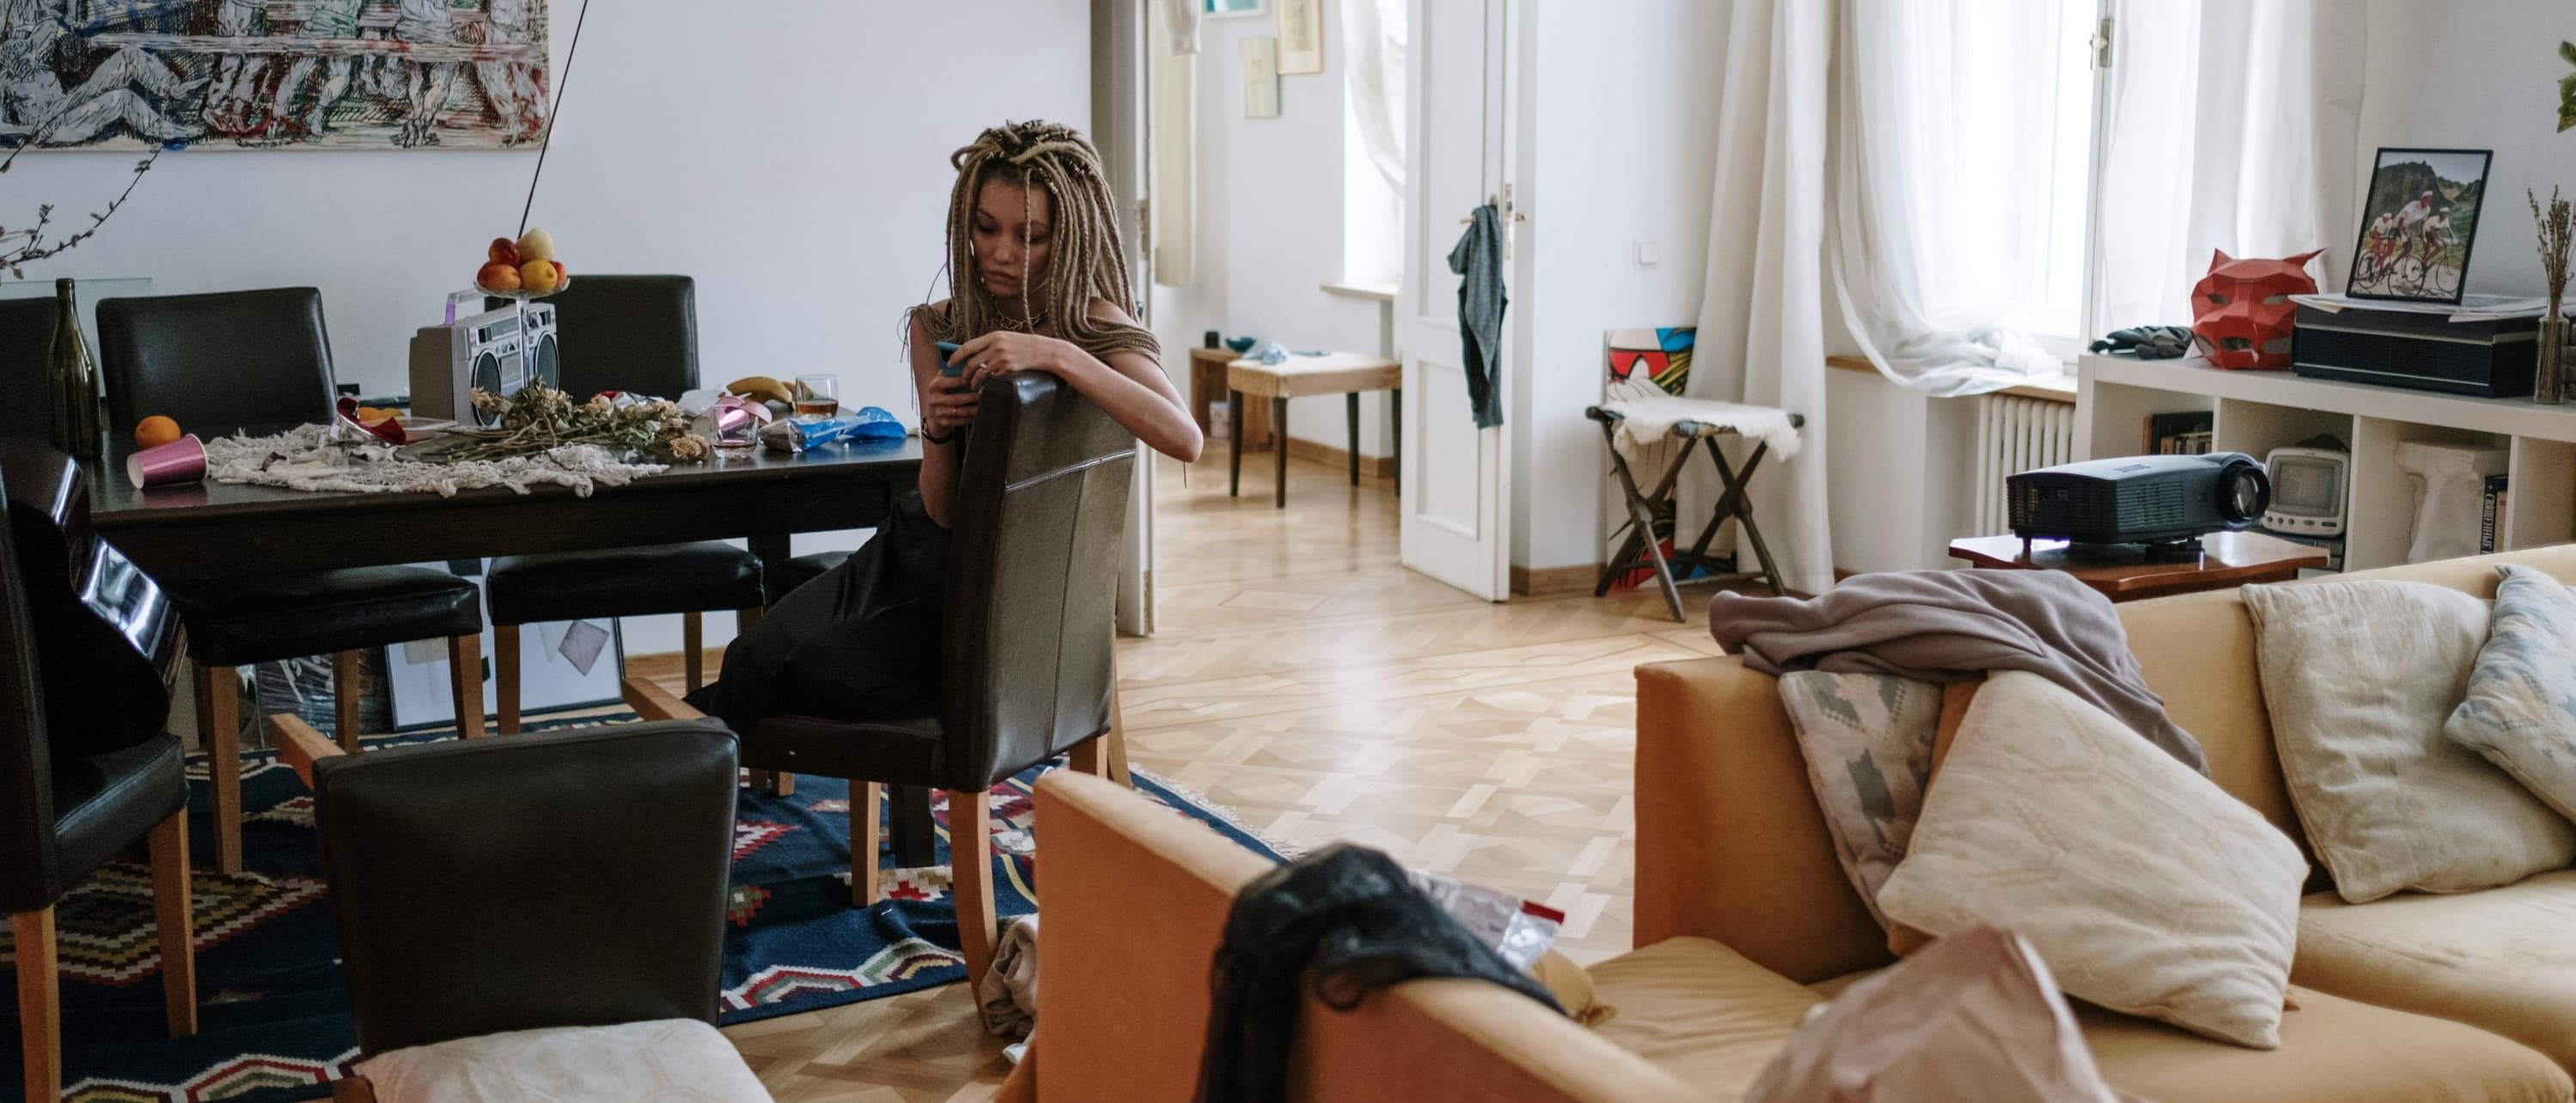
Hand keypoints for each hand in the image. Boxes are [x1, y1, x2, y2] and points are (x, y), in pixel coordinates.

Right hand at [923, 373, 979, 438]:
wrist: (934, 415)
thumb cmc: (943, 393)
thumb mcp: (943, 381)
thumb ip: (951, 372)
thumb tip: (967, 360)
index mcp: (934, 387)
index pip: (943, 383)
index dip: (956, 381)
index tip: (969, 380)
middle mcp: (934, 400)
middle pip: (954, 399)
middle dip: (970, 397)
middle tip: (982, 394)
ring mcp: (937, 413)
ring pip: (959, 412)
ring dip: (973, 408)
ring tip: (983, 404)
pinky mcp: (943, 423)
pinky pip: (960, 421)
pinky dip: (970, 417)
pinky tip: (978, 413)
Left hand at [951, 331, 1073, 389]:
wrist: (1044, 351)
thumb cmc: (1024, 345)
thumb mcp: (1006, 339)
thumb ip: (990, 344)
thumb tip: (972, 354)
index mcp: (993, 336)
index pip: (968, 346)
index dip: (956, 356)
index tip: (949, 363)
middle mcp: (996, 346)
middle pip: (971, 362)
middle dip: (964, 373)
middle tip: (961, 380)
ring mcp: (1002, 358)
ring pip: (980, 373)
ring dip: (974, 382)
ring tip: (973, 387)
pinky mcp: (1008, 369)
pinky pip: (991, 380)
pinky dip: (986, 386)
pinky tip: (984, 390)